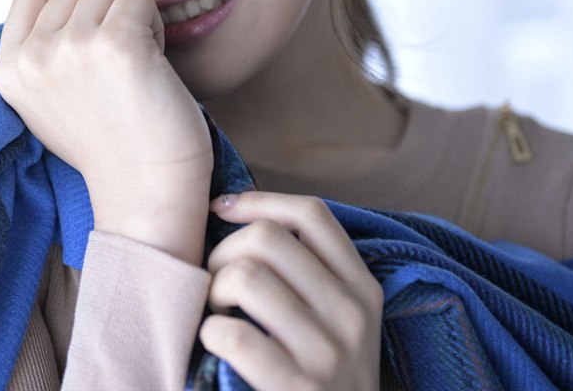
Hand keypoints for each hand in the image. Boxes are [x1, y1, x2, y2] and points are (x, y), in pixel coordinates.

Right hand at [0, 0, 212, 261]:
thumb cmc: (108, 143)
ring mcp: (71, 46)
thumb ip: (39, 49)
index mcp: (7, 68)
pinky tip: (153, 64)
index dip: (69, 12)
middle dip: (103, 10)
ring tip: (134, 64)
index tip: (87, 55)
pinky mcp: (115, 42)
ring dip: (130, 14)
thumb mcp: (45, 98)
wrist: (145, 192)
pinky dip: (155, 23)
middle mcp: (32, 55)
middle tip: (117, 63)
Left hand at [200, 192, 381, 389]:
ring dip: (213, 291)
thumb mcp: (339, 323)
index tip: (222, 210)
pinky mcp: (298, 389)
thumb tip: (234, 209)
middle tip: (216, 283)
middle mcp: (352, 314)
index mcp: (363, 289)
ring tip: (216, 313)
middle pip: (267, 239)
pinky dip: (210, 333)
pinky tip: (216, 344)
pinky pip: (233, 334)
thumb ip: (306, 274)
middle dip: (224, 252)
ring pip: (245, 277)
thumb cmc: (323, 378)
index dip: (258, 201)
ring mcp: (328, 354)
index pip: (311, 215)